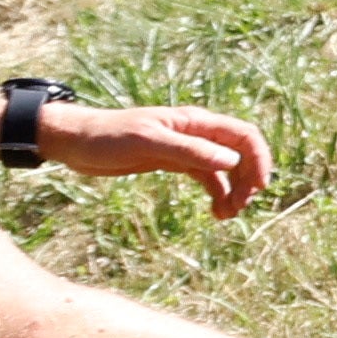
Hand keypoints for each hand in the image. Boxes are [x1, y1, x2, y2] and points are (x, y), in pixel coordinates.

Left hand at [45, 101, 273, 216]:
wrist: (77, 142)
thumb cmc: (109, 137)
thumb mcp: (149, 143)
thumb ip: (190, 150)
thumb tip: (231, 161)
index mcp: (195, 122)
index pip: (243, 136)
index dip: (259, 159)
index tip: (259, 187)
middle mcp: (197, 134)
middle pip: (240, 154)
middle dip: (247, 180)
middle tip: (239, 208)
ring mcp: (187, 149)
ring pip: (226, 169)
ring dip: (234, 191)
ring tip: (227, 215)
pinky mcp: (174, 163)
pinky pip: (208, 178)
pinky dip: (217, 194)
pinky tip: (215, 212)